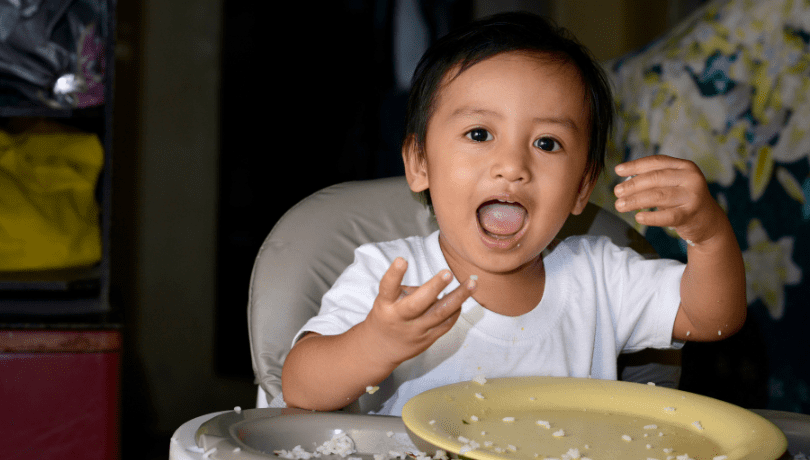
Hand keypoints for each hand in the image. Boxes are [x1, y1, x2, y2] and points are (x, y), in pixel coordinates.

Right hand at [361, 257, 475, 366]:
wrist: (380, 348)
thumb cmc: (387, 315)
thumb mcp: (387, 300)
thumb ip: (408, 291)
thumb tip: (438, 283)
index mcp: (385, 304)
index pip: (388, 288)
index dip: (394, 274)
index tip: (402, 260)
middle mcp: (400, 318)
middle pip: (417, 304)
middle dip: (434, 287)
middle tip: (448, 273)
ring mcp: (415, 330)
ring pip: (439, 314)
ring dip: (458, 297)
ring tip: (472, 283)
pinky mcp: (427, 340)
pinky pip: (445, 324)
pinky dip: (455, 310)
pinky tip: (462, 299)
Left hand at [613, 155, 724, 245]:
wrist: (708, 221)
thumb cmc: (683, 200)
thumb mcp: (673, 184)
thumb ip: (654, 179)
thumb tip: (624, 179)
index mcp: (685, 166)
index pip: (656, 162)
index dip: (635, 165)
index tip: (618, 171)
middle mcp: (691, 178)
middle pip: (656, 178)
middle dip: (633, 185)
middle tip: (616, 192)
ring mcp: (692, 196)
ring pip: (658, 196)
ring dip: (635, 200)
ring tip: (620, 205)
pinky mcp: (691, 214)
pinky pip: (667, 216)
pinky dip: (650, 217)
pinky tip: (638, 217)